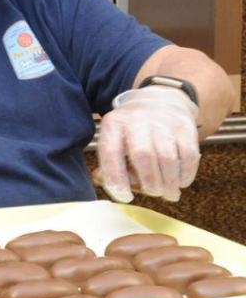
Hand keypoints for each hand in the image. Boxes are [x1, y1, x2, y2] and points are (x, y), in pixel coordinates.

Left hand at [96, 86, 199, 202]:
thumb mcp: (114, 139)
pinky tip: (180, 182)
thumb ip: (110, 166)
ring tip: (168, 193)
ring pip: (167, 157)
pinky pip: (188, 155)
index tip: (125, 196)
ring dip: (169, 182)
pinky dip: (185, 174)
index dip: (117, 179)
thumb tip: (116, 189)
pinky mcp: (185, 127)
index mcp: (114, 124)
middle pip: (142, 155)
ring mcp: (162, 122)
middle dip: (149, 181)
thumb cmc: (132, 131)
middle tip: (153, 193)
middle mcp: (137, 120)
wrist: (159, 101)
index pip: (111, 153)